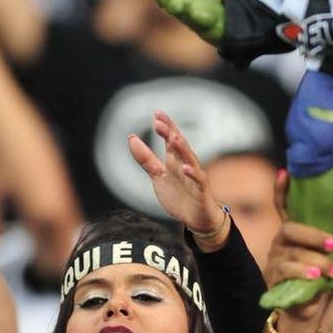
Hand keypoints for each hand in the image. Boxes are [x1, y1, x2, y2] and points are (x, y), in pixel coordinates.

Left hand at [128, 110, 225, 240]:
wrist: (196, 219)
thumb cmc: (179, 195)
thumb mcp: (158, 176)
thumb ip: (146, 159)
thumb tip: (131, 137)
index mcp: (174, 160)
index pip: (170, 139)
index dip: (165, 126)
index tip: (157, 113)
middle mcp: (185, 164)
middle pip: (179, 146)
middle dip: (170, 132)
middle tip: (160, 121)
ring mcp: (195, 176)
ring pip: (189, 159)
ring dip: (182, 148)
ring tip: (174, 137)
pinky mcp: (201, 190)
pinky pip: (197, 180)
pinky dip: (193, 173)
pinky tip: (186, 167)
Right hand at [149, 0, 225, 41]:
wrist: (222, 20)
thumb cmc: (212, 6)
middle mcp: (181, 8)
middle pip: (165, 2)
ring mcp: (187, 15)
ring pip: (173, 11)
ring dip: (168, 3)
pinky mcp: (197, 21)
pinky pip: (190, 16)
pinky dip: (187, 9)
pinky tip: (187, 2)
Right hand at [263, 169, 332, 286]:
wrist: (306, 308)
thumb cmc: (319, 275)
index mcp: (293, 231)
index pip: (284, 206)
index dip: (282, 190)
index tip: (284, 172)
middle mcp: (280, 241)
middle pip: (290, 229)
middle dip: (313, 235)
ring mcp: (274, 258)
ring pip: (292, 252)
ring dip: (315, 260)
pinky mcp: (273, 277)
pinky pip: (286, 270)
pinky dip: (302, 273)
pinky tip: (315, 278)